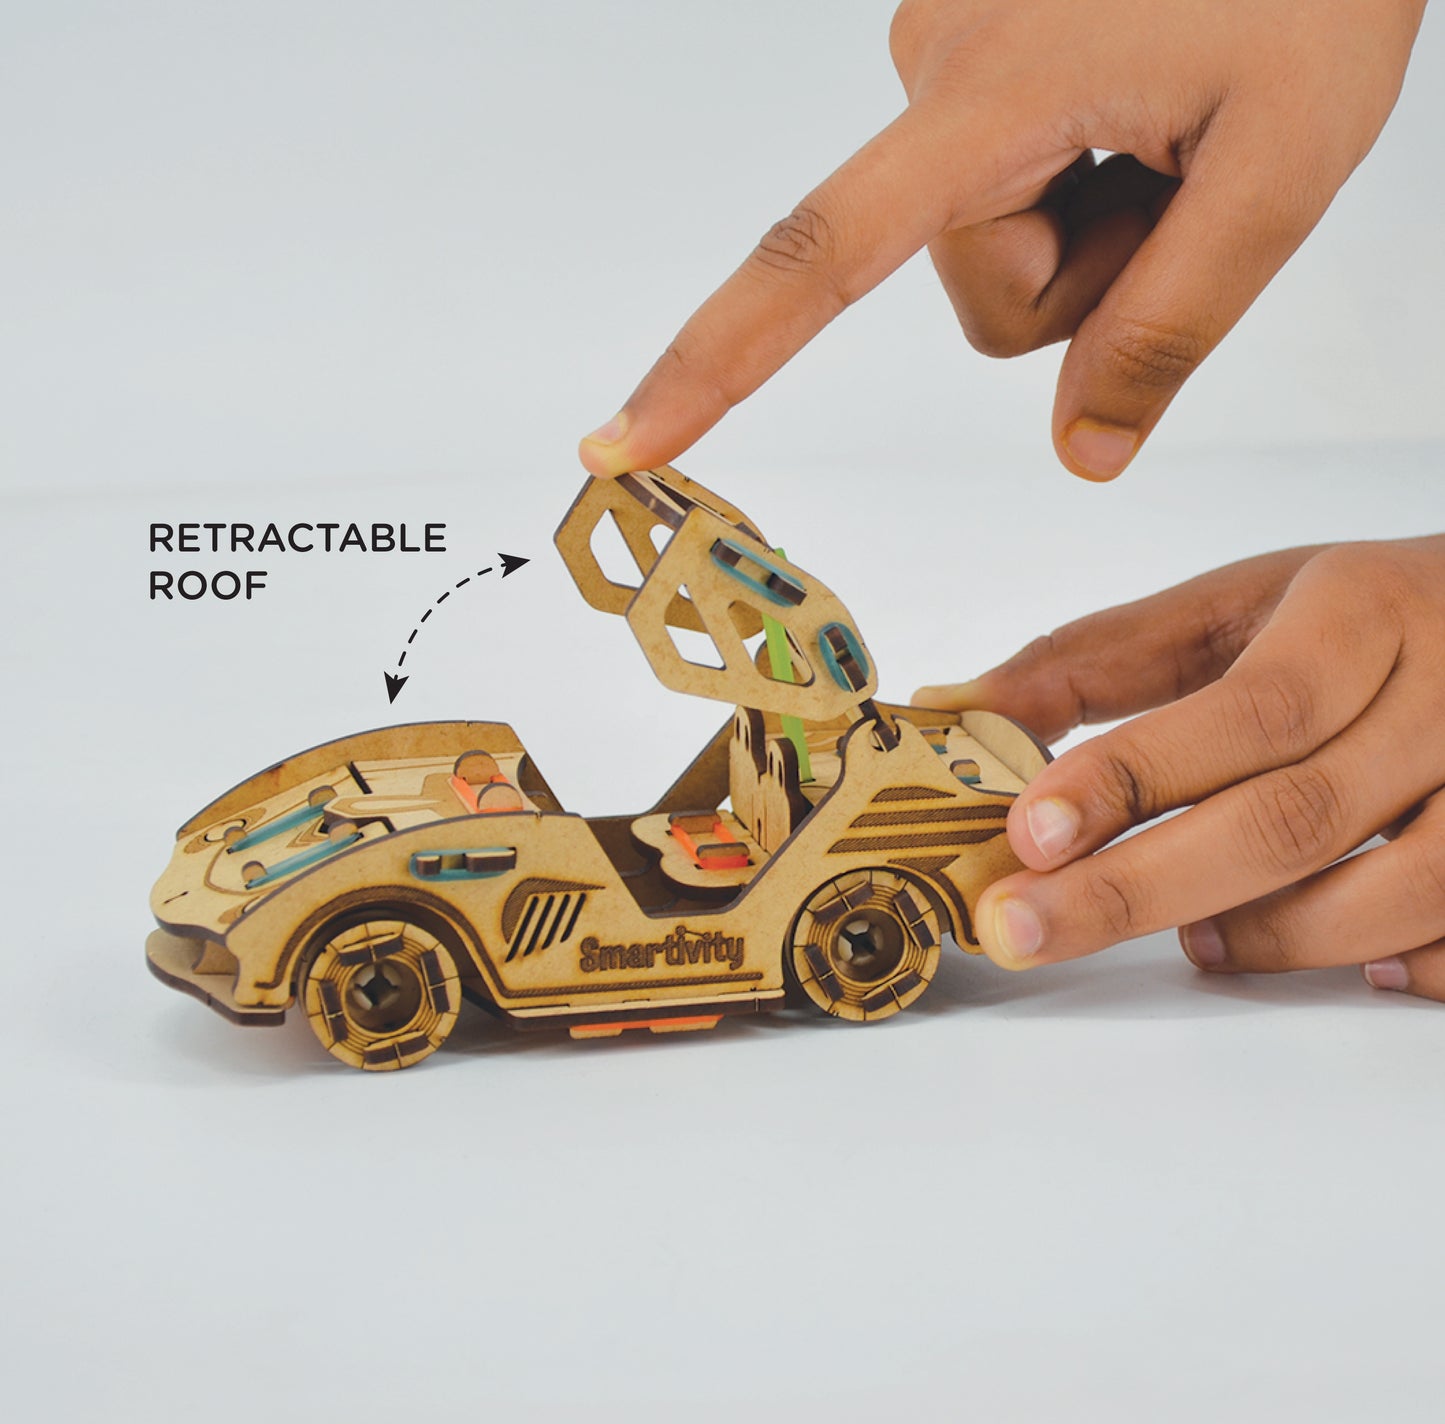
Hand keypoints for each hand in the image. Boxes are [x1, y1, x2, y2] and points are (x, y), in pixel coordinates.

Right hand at [579, 0, 1424, 481]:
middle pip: (980, 291)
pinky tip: (1143, 102)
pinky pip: (999, 184)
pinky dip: (1078, 179)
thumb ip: (1169, 330)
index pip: (816, 260)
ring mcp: (943, 50)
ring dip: (1090, 227)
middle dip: (1087, 276)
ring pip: (991, 247)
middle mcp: (930, 65)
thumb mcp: (1282, 169)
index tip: (622, 442)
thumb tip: (1080, 456)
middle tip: (1187, 173)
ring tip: (1172, 124)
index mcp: (986, 94)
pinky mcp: (965, 50)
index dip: (712, 367)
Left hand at [912, 536, 1444, 1002]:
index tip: (1029, 831)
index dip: (1134, 777)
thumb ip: (1094, 660)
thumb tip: (955, 707)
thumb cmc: (1353, 617)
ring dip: (1267, 936)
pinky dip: (1384, 964)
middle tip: (1023, 928)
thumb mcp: (1229, 607)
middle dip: (1138, 888)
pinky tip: (1308, 952)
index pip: (1248, 709)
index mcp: (1361, 612)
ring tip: (1192, 942)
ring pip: (1393, 892)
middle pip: (1294, 816)